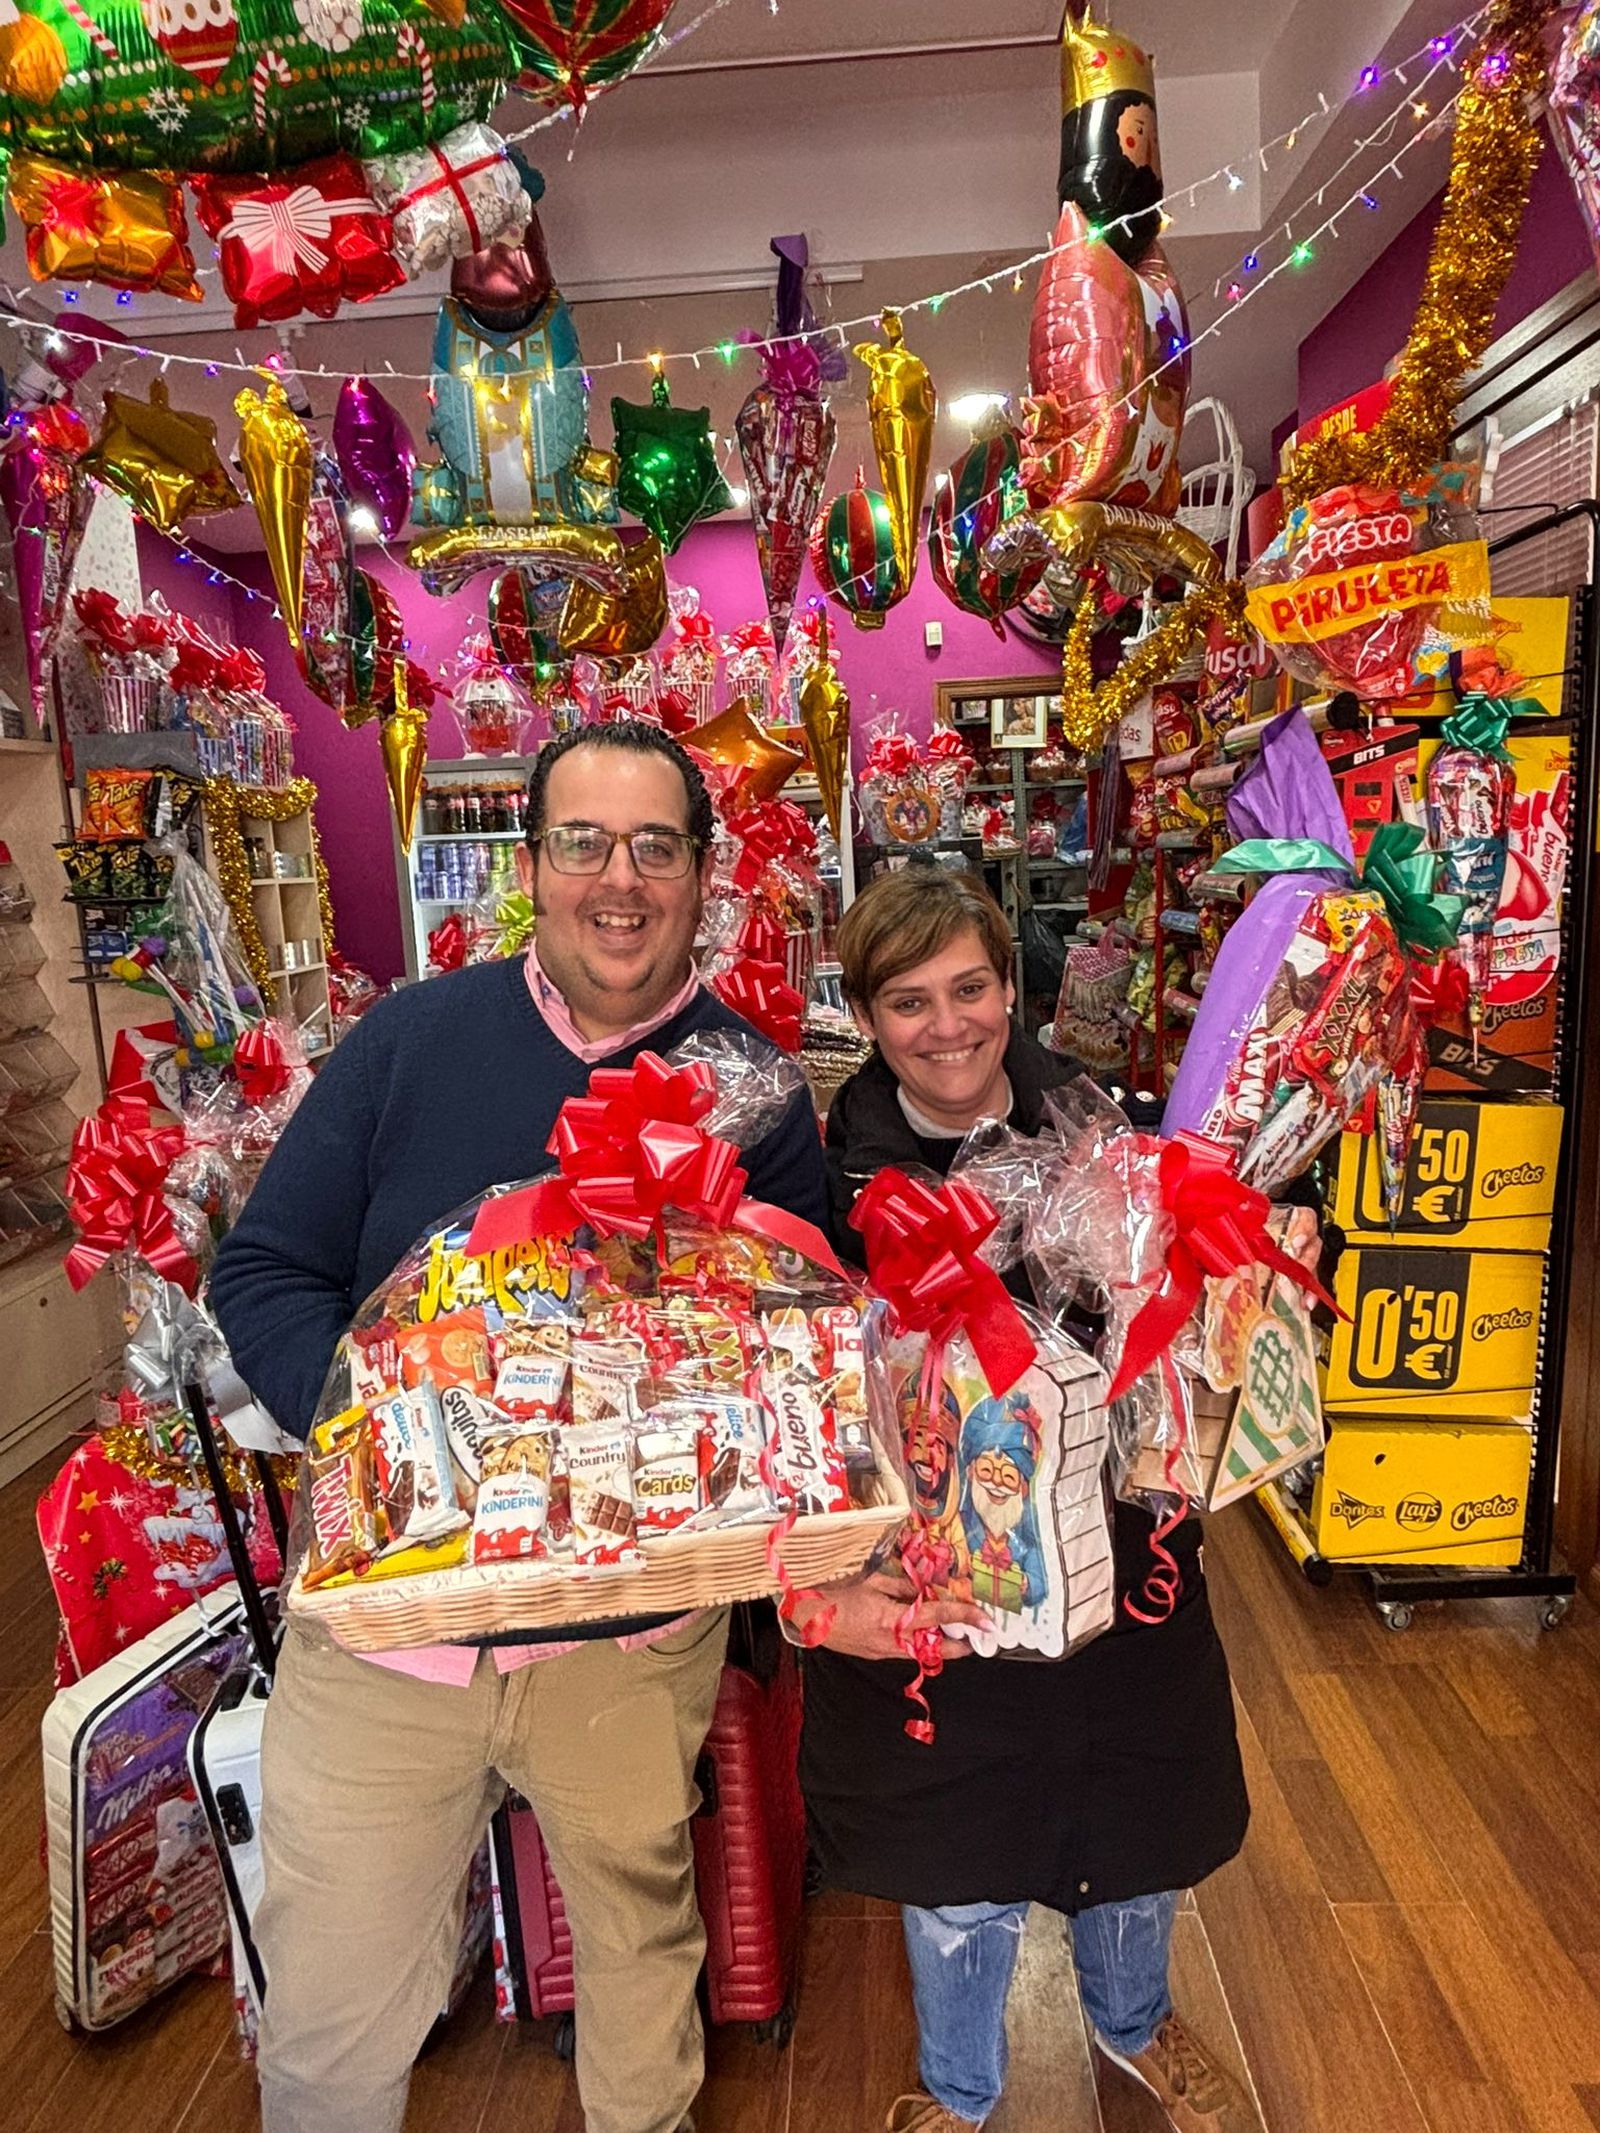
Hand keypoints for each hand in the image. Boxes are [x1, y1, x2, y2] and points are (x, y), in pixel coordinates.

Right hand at [799, 1570, 988, 1662]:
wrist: (802, 1614)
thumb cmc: (834, 1592)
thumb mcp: (872, 1581)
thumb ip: (902, 1586)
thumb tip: (926, 1587)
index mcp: (892, 1618)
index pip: (937, 1616)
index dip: (964, 1616)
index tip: (984, 1620)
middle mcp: (890, 1641)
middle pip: (935, 1648)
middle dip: (958, 1645)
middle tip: (974, 1637)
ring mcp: (881, 1651)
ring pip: (920, 1652)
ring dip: (937, 1643)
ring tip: (948, 1632)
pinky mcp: (873, 1654)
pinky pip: (902, 1650)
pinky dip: (915, 1642)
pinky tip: (917, 1631)